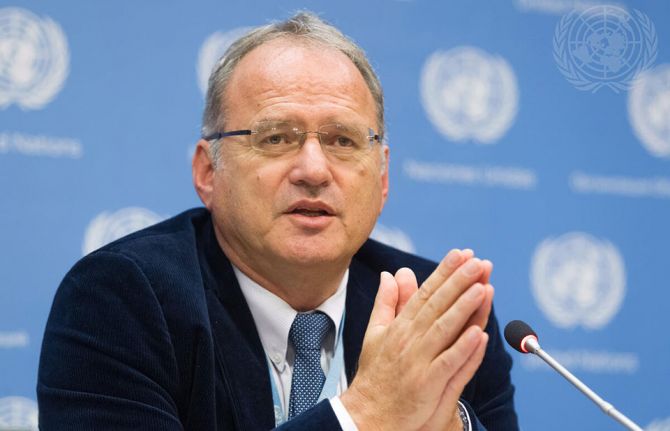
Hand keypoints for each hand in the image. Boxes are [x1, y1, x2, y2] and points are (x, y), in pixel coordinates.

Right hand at [340, 249, 493, 430]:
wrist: (368, 413)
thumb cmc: (375, 374)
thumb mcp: (375, 332)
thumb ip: (387, 302)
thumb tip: (391, 274)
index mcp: (400, 325)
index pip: (425, 292)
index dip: (444, 272)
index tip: (461, 254)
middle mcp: (409, 339)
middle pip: (438, 305)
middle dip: (459, 281)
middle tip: (478, 262)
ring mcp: (418, 360)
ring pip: (445, 329)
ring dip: (464, 307)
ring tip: (482, 287)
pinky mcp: (427, 383)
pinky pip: (449, 362)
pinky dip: (464, 348)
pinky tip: (479, 333)